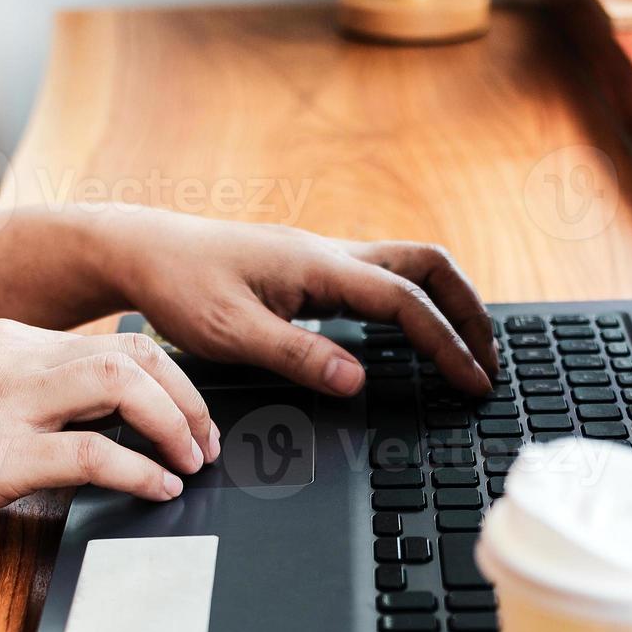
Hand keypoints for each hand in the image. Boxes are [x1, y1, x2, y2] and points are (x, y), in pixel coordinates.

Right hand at [0, 320, 218, 554]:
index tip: (188, 413)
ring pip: (122, 387)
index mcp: (1, 342)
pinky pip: (94, 455)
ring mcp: (0, 406)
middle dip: (185, 397)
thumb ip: (20, 397)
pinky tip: (156, 490)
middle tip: (206, 441)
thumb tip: (90, 421)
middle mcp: (7, 360)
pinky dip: (140, 472)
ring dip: (173, 426)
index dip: (166, 377)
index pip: (112, 342)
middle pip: (131, 355)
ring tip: (192, 462)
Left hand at [108, 211, 500, 395]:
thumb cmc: (179, 286)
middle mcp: (330, 253)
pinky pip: (380, 281)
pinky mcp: (310, 270)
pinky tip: (411, 338)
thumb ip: (297, 356)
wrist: (142, 250)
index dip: (446, 344)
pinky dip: (412, 306)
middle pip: (428, 266)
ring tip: (464, 352)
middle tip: (489, 360)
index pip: (404, 302)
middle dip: (468, 310)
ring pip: (407, 269)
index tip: (473, 382)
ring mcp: (323, 258)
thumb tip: (357, 379)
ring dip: (444, 305)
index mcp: (318, 266)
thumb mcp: (232, 333)